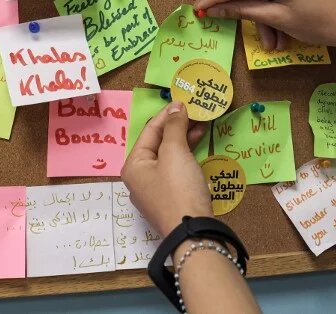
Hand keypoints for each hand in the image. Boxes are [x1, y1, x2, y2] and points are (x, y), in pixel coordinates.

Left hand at [121, 101, 211, 235]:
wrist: (193, 233)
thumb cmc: (178, 188)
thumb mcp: (175, 153)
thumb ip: (175, 127)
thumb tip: (177, 108)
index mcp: (133, 165)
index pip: (150, 131)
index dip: (168, 115)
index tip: (184, 102)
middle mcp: (139, 178)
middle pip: (158, 144)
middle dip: (177, 127)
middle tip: (197, 113)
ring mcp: (154, 191)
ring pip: (168, 157)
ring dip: (184, 140)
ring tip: (201, 125)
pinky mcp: (170, 200)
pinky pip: (175, 170)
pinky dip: (186, 157)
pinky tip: (198, 148)